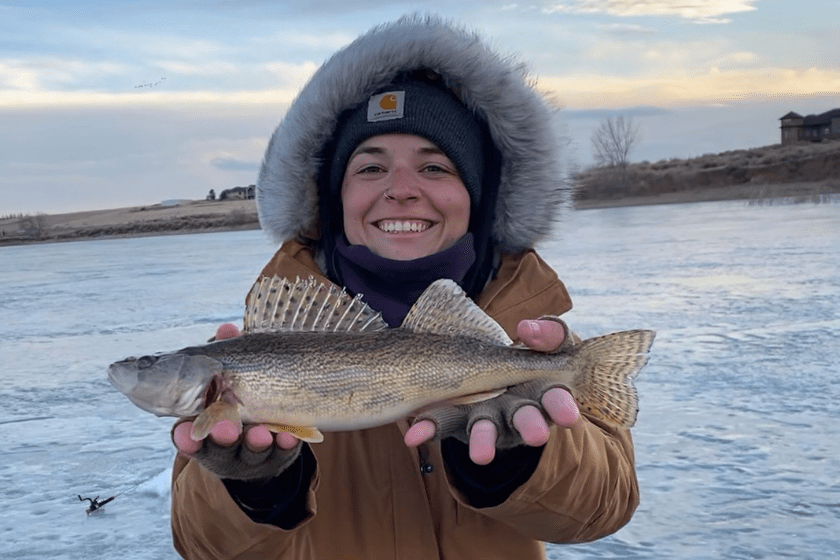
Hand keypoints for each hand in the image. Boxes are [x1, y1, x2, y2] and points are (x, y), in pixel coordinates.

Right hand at [171, 324, 300, 479]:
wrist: (277, 424)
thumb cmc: (245, 390)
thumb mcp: (234, 373)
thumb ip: (228, 353)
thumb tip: (227, 330)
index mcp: (207, 428)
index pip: (191, 436)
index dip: (187, 437)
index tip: (185, 433)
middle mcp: (228, 444)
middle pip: (221, 446)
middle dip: (222, 437)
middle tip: (226, 427)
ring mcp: (255, 451)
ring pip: (252, 451)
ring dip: (254, 441)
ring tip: (260, 433)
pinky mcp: (281, 452)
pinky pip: (284, 450)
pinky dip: (284, 442)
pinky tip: (289, 435)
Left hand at [404, 317, 579, 464]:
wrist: (502, 378)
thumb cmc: (536, 361)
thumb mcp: (552, 345)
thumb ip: (549, 335)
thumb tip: (528, 329)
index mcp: (545, 394)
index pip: (557, 401)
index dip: (561, 407)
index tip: (568, 416)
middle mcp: (517, 411)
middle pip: (524, 420)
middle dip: (530, 426)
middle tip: (537, 436)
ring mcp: (488, 418)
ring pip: (485, 429)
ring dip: (483, 440)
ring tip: (481, 456)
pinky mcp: (458, 419)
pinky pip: (443, 422)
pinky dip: (429, 428)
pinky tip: (413, 435)